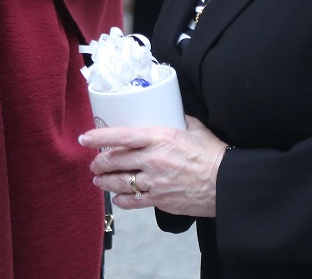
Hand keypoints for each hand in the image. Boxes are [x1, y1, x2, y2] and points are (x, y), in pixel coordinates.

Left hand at [81, 116, 228, 216]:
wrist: (227, 183)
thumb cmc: (213, 154)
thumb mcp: (195, 128)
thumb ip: (178, 119)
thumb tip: (171, 110)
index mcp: (160, 138)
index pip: (121, 136)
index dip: (99, 137)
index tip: (85, 138)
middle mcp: (153, 160)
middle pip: (116, 161)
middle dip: (100, 163)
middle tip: (94, 163)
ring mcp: (155, 182)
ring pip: (121, 182)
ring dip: (105, 182)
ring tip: (98, 181)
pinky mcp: (160, 200)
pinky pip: (135, 201)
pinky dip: (123, 200)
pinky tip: (117, 198)